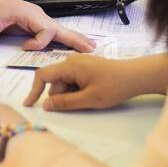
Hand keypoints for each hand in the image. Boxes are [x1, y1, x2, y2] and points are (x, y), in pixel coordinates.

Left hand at [0, 0, 94, 54]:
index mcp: (28, 13)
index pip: (45, 30)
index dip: (38, 42)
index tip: (25, 47)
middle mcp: (38, 16)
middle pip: (60, 28)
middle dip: (75, 39)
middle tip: (91, 49)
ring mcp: (39, 19)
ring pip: (60, 30)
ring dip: (75, 39)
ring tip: (91, 48)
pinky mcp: (36, 24)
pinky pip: (54, 33)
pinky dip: (66, 39)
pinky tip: (76, 44)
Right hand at [24, 53, 167, 110]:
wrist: (137, 76)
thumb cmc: (114, 87)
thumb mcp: (89, 99)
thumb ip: (65, 103)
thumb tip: (46, 105)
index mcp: (69, 65)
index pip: (42, 75)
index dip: (34, 91)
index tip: (30, 105)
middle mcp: (71, 61)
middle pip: (55, 82)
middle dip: (60, 96)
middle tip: (80, 104)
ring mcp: (79, 63)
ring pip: (64, 82)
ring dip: (70, 94)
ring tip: (89, 98)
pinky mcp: (86, 67)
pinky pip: (73, 80)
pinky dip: (76, 90)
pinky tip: (91, 94)